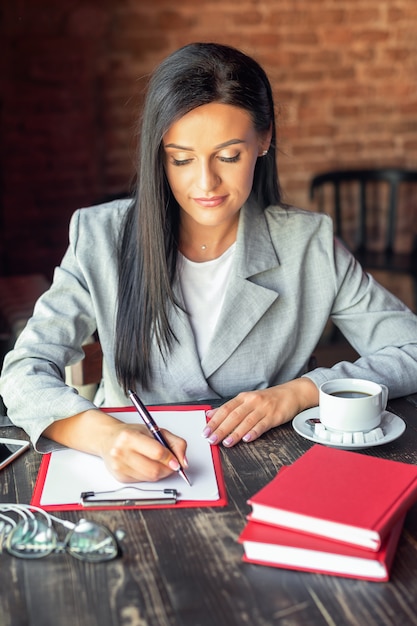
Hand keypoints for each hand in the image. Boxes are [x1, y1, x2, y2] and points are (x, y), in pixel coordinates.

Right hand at [44, 409, 187, 482]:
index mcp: (129, 437)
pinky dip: (150, 475)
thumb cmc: (132, 433)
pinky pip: (143, 481)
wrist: (108, 438)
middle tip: (172, 464)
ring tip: (159, 462)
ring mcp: (119, 466)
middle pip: (154, 469)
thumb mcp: (154, 430)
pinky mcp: (120, 477)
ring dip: (160, 473)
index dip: (171, 459)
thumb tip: (184, 461)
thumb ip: (175, 442)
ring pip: (150, 478)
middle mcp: (121, 452)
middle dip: (168, 469)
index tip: (177, 462)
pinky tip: (146, 465)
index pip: (157, 452)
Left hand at [202, 378, 317, 446]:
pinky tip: (247, 439)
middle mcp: (252, 401)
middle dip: (221, 429)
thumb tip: (210, 414)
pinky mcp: (274, 416)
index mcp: (243, 397)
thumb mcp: (247, 400)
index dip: (214, 420)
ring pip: (246, 421)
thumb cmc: (268, 399)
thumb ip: (229, 408)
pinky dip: (254, 432)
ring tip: (226, 443)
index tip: (205, 430)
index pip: (225, 409)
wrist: (291, 393)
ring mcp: (263, 408)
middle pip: (234, 416)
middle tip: (211, 439)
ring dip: (235, 433)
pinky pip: (262, 425)